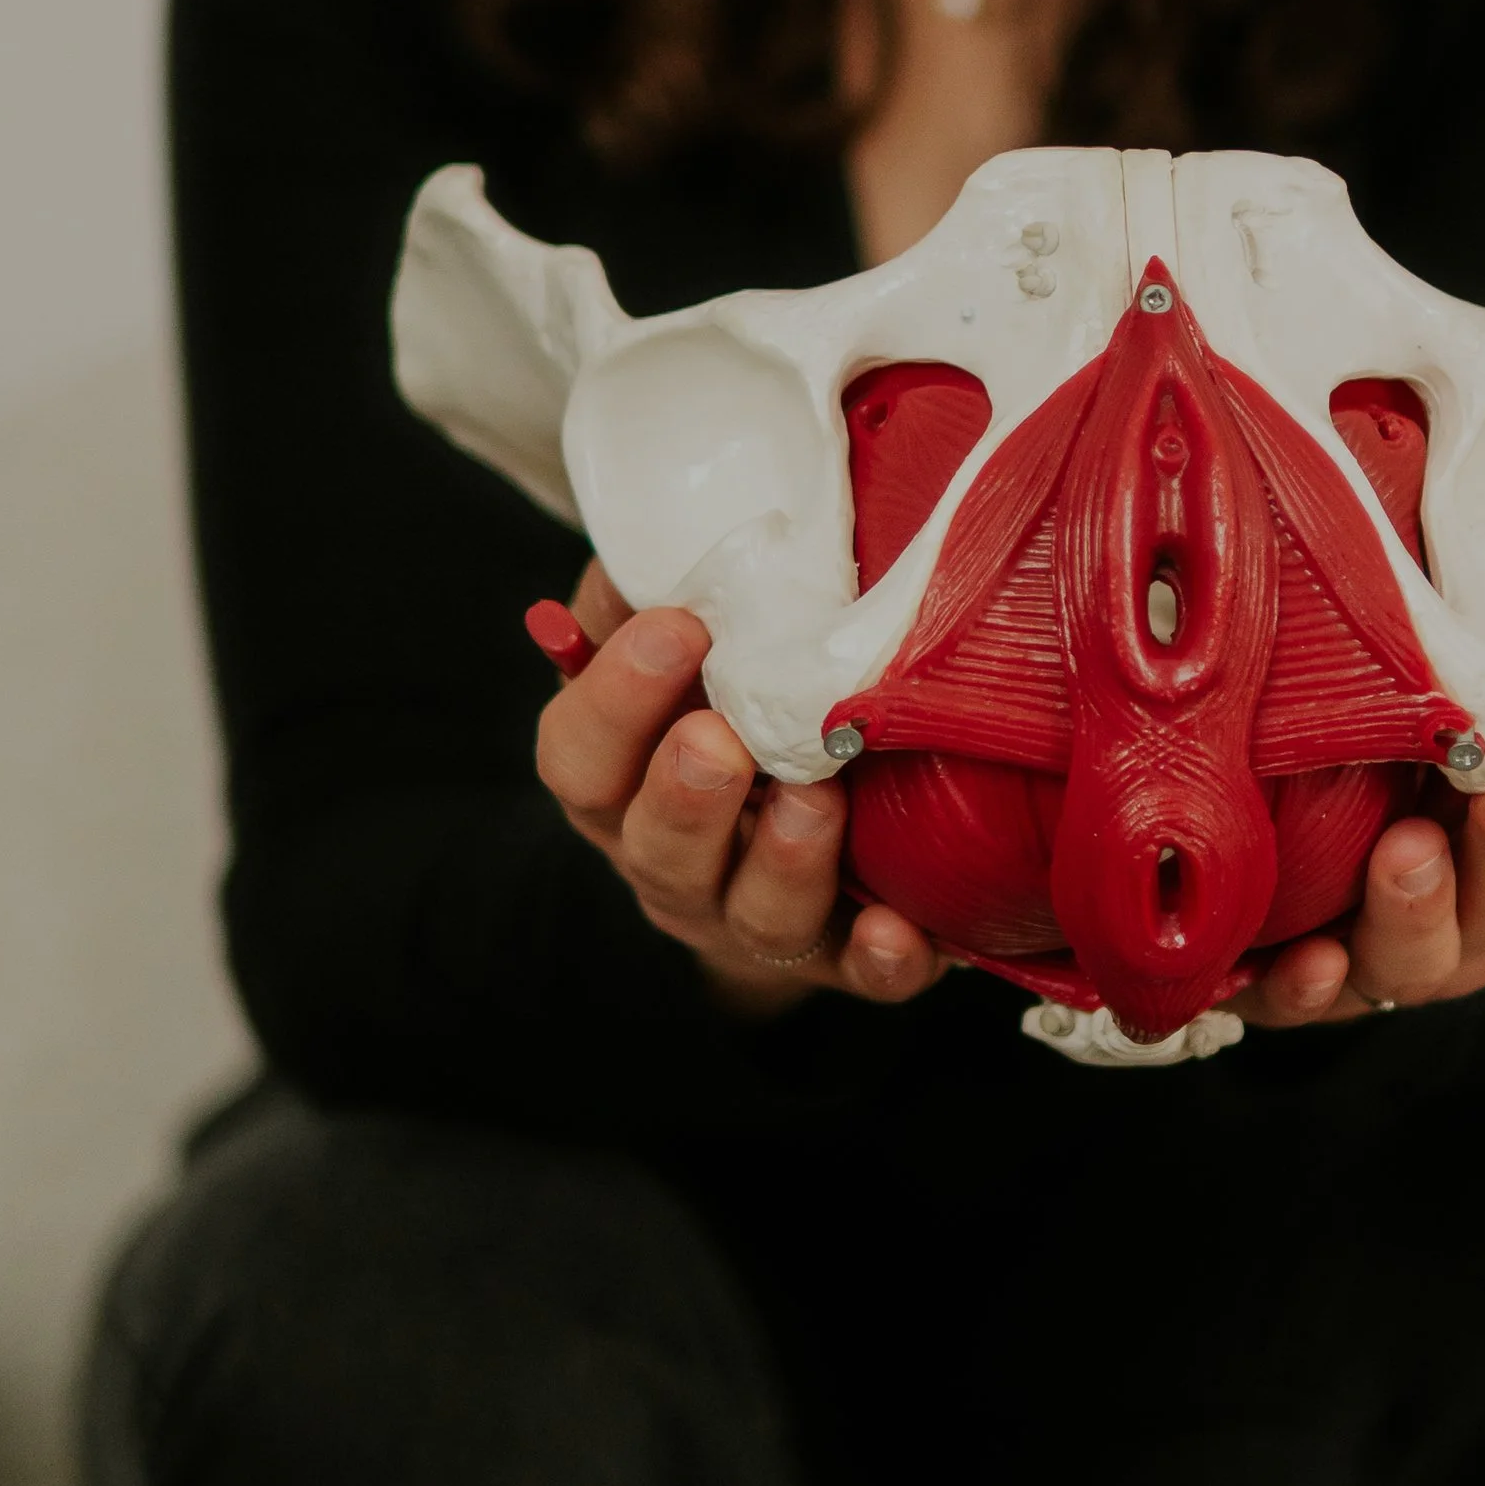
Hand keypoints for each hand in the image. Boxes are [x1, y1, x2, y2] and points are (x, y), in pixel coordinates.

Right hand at [533, 563, 947, 1017]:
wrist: (782, 841)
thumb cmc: (726, 708)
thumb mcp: (681, 648)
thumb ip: (668, 582)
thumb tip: (678, 509)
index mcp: (618, 782)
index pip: (578, 754)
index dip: (615, 698)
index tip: (677, 626)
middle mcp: (670, 862)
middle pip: (654, 848)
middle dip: (685, 795)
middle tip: (719, 739)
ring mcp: (750, 920)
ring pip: (753, 917)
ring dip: (782, 862)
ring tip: (817, 801)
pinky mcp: (843, 960)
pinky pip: (859, 976)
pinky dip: (880, 958)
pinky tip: (905, 931)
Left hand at [1237, 607, 1484, 1032]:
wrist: (1275, 870)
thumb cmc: (1371, 744)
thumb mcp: (1420, 678)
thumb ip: (1455, 622)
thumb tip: (1449, 486)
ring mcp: (1413, 954)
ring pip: (1436, 952)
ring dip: (1424, 906)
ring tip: (1406, 854)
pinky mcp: (1319, 992)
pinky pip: (1321, 1002)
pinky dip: (1317, 985)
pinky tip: (1307, 961)